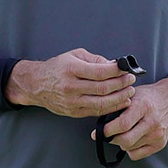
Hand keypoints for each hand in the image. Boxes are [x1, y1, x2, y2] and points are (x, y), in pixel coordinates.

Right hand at [5, 48, 134, 117]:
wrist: (36, 84)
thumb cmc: (57, 67)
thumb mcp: (74, 55)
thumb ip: (95, 60)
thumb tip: (114, 65)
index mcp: (71, 69)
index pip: (100, 72)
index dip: (117, 71)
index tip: (126, 69)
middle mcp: (71, 87)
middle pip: (103, 89)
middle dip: (121, 84)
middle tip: (131, 80)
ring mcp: (72, 101)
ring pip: (102, 103)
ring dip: (120, 98)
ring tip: (129, 92)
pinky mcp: (74, 112)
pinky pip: (96, 111)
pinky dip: (111, 107)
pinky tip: (121, 102)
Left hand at [94, 78, 167, 160]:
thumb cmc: (149, 96)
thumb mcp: (133, 94)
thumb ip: (118, 106)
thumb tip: (100, 120)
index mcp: (143, 106)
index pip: (122, 124)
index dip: (107, 130)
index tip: (98, 132)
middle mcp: (152, 122)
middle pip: (125, 140)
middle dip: (112, 139)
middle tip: (107, 135)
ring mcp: (157, 134)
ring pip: (130, 148)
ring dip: (121, 143)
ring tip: (122, 133)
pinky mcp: (160, 143)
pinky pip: (137, 154)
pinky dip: (130, 150)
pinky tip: (131, 140)